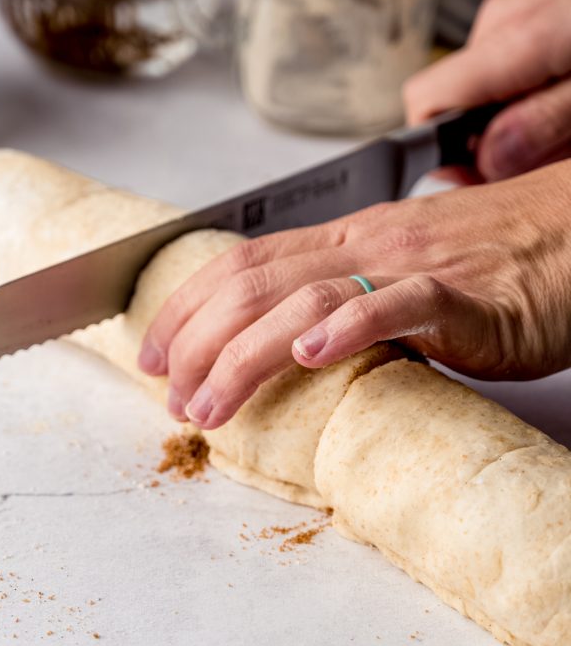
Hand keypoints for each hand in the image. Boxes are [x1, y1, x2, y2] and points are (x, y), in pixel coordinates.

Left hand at [138, 161, 570, 430]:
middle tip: (167, 396)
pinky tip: (310, 356)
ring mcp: (414, 266)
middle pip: (255, 281)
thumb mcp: (402, 276)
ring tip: (209, 406)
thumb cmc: (494, 264)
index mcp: (348, 239)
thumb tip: (287, 346)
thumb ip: (347, 300)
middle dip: (196, 341)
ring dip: (244, 355)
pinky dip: (349, 328)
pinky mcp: (466, 298)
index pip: (242, 259)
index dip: (185, 304)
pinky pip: (400, 305)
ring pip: (307, 298)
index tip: (151, 352)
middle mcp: (367, 245)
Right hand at [405, 0, 570, 181]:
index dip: (443, 152)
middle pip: (462, 101)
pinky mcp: (545, 1)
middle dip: (501, 139)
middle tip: (559, 150)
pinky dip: (548, 86)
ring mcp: (523, 6)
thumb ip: (544, 124)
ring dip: (532, 115)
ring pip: (496, 84)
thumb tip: (485, 163)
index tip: (483, 178)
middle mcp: (503, 20)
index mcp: (510, 39)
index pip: (425, 103)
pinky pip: (523, 60)